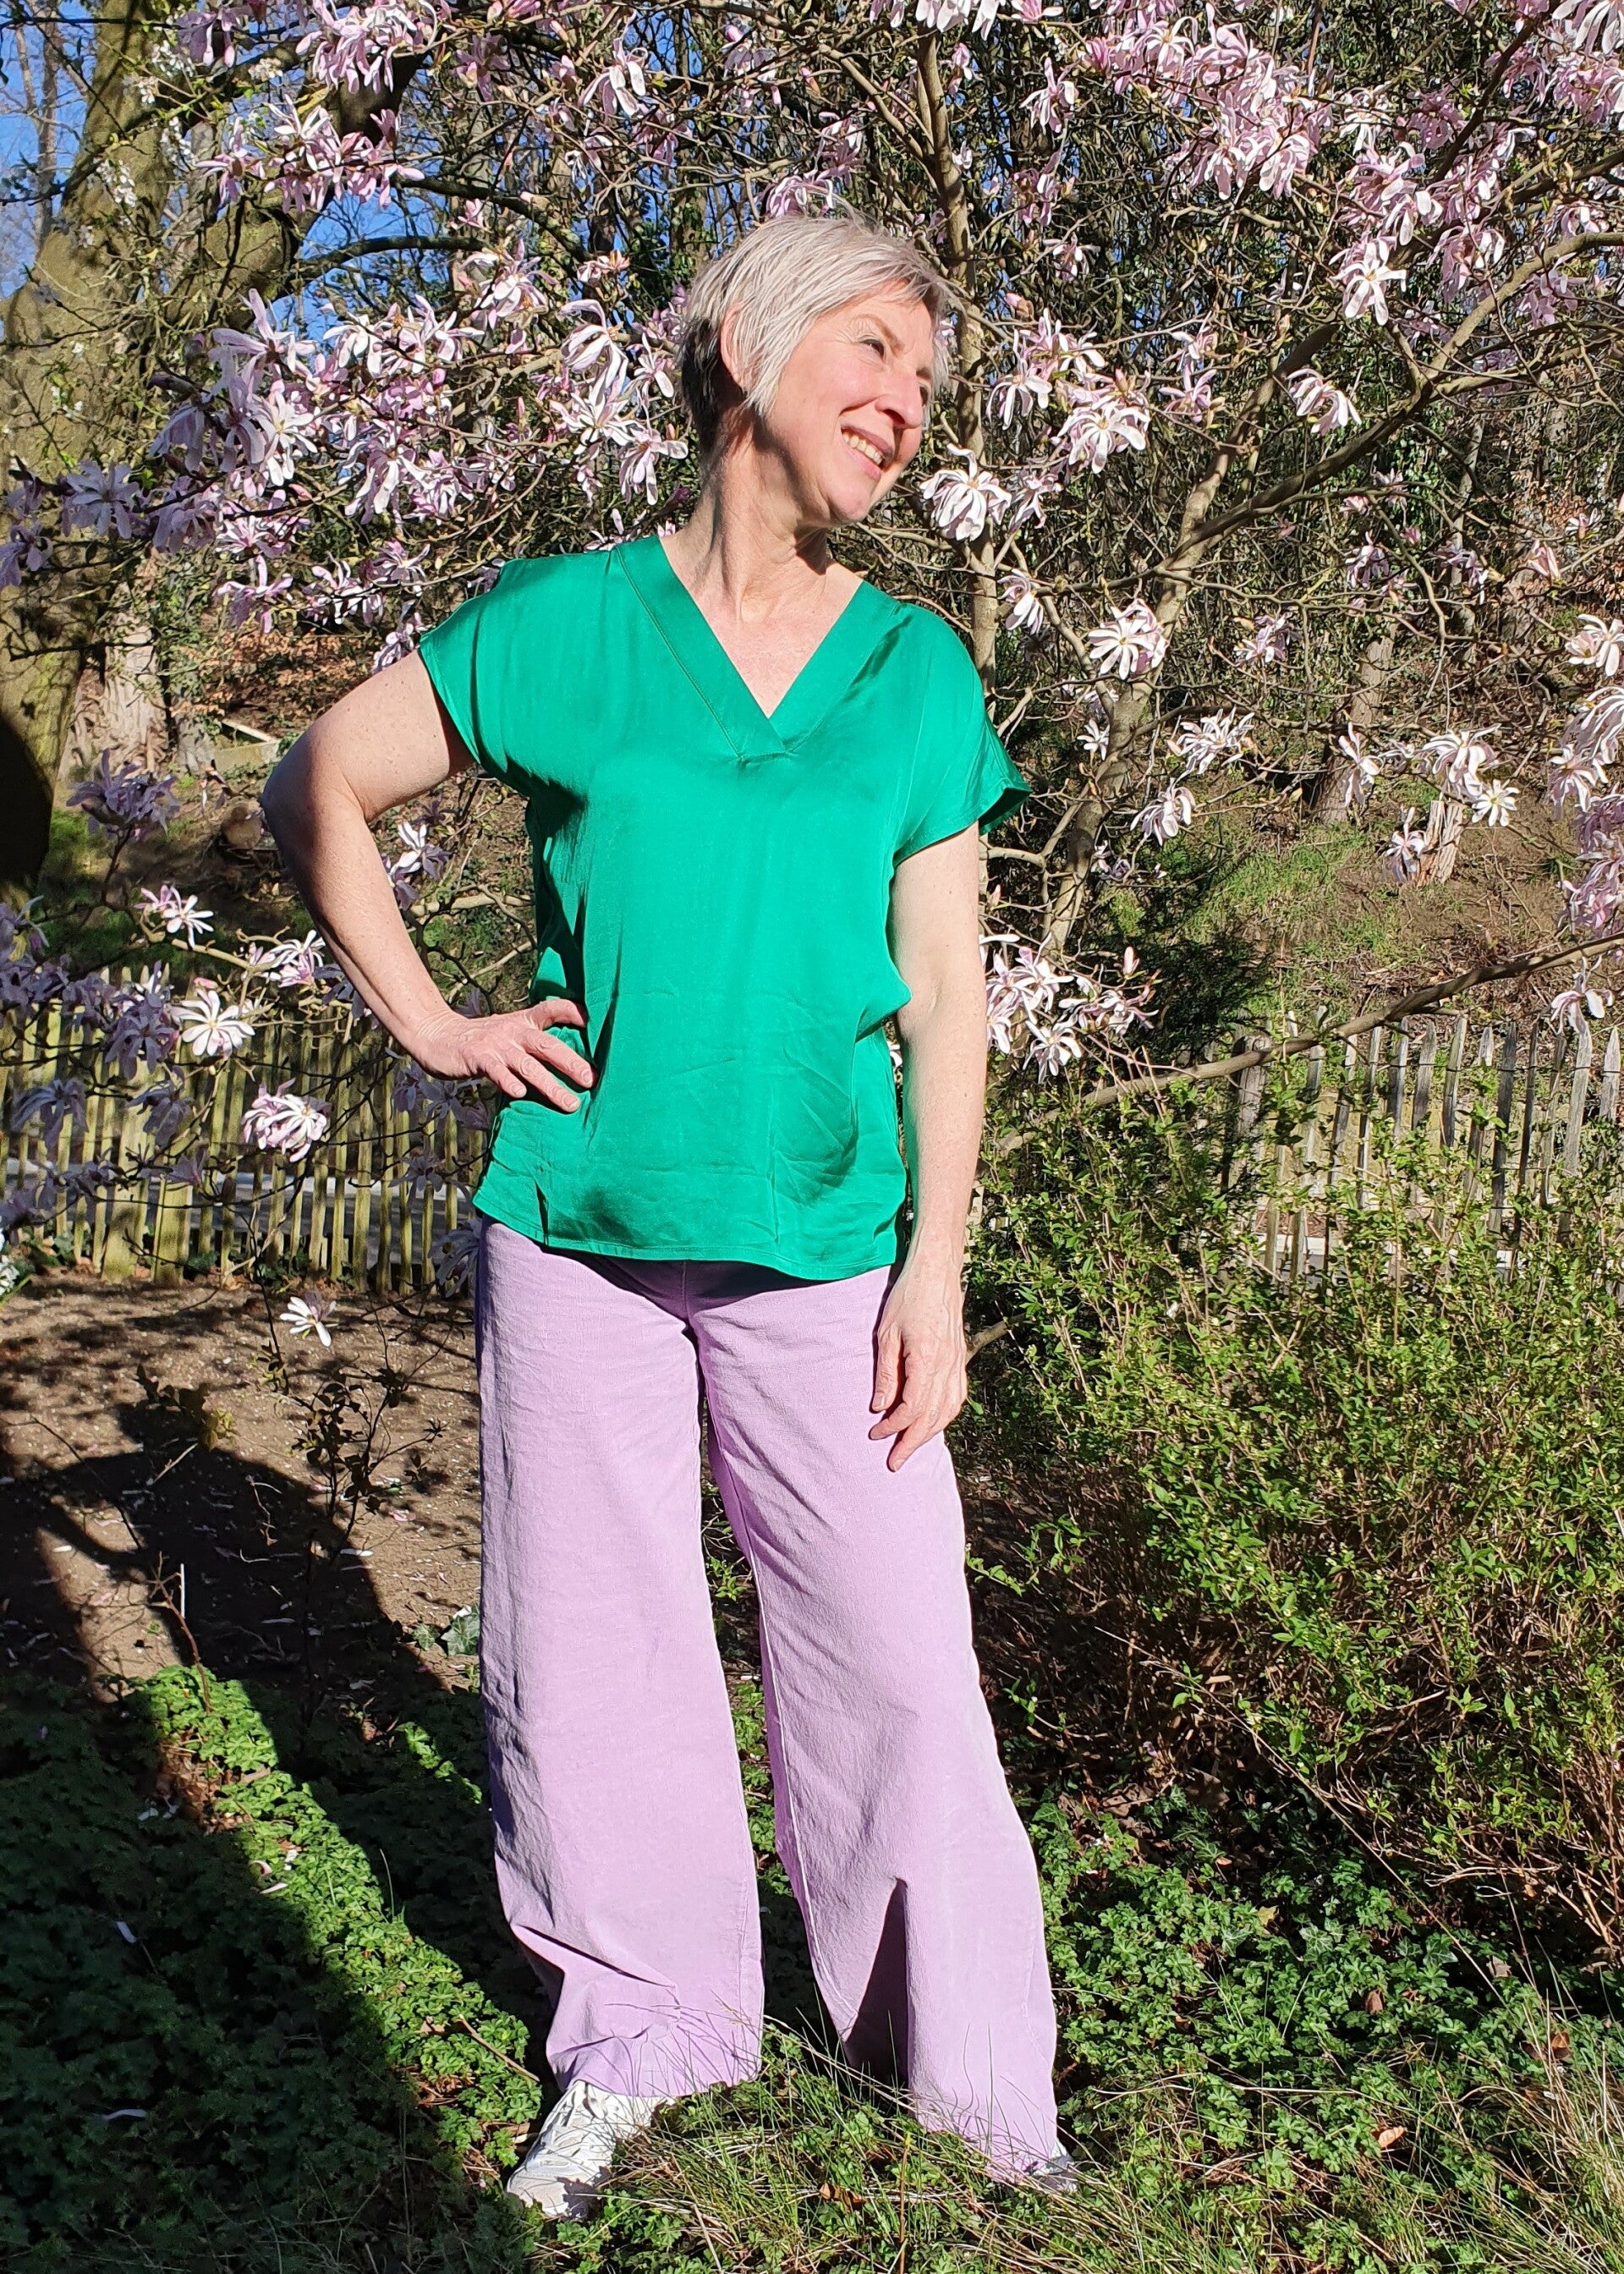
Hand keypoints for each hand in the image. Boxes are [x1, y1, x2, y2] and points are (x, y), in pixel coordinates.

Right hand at [411, 997, 593, 1110]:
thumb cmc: (481, 1040)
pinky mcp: (478, 1058)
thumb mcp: (509, 1032)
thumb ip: (533, 1041)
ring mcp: (496, 1045)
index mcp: (523, 1022)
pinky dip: (508, 1082)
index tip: (592, 1021)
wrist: (438, 1036)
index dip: (572, 1012)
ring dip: (550, 1084)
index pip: (551, 1009)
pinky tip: (520, 1094)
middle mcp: (513, 1031)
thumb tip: (568, 1059)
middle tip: (591, 1079)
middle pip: (547, 1045)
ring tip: (569, 1102)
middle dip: (571, 1062)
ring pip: (527, 1065)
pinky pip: (496, 1071)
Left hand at [868, 1256, 968, 1470]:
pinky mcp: (961, 1358)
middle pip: (932, 1417)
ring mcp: (958, 1362)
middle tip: (894, 1463)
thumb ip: (886, 1373)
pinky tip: (934, 1423)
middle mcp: (947, 1366)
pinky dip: (945, 1416)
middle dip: (912, 1443)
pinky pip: (957, 1396)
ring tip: (911, 1447)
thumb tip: (879, 1407)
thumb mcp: (886, 1334)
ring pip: (948, 1411)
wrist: (937, 1271)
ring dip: (930, 1434)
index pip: (911, 1408)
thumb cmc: (908, 1298)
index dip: (893, 1427)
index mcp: (926, 1359)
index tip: (874, 1435)